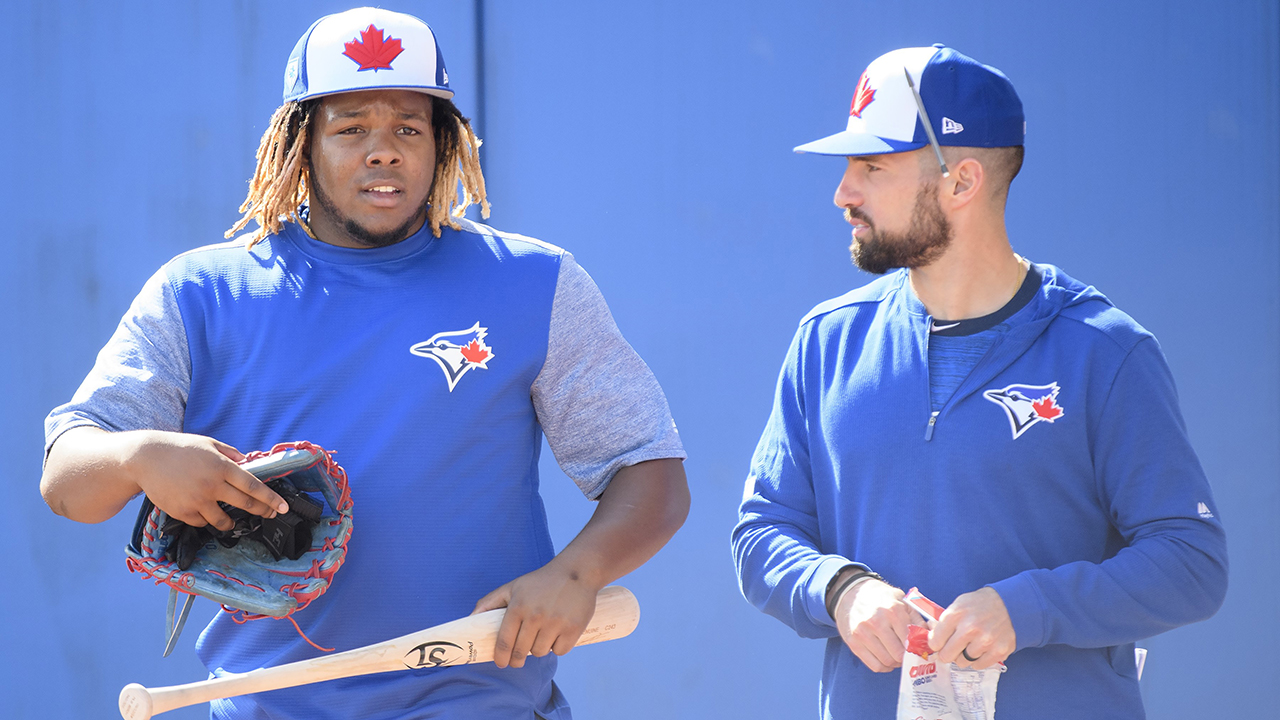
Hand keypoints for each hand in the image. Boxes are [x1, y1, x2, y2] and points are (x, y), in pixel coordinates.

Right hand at [126, 430, 288, 530]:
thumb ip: (232, 455)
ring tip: (232, 520)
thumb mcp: (209, 444)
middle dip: (262, 511)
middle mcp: (212, 485)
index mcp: (222, 467)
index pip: (253, 486)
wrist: (146, 459)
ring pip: (223, 520)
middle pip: (245, 504)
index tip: (283, 507)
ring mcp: (197, 501)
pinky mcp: (182, 512)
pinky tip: (206, 513)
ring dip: (231, 522)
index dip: (271, 498)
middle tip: (270, 514)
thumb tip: (249, 464)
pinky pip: (202, 522)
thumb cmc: (180, 449)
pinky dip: (207, 519)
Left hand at [472, 563, 599, 668]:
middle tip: (518, 659)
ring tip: (541, 637)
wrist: (576, 571)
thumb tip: (469, 619)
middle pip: (521, 652)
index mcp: (518, 607)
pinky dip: (557, 647)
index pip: (504, 642)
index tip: (501, 663)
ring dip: (539, 649)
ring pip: (540, 652)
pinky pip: (559, 651)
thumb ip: (489, 602)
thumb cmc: (541, 581)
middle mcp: (536, 616)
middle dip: (517, 659)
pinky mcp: (573, 628)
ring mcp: (555, 623)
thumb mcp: (512, 587)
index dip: (501, 657)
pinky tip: (557, 635)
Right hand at [832, 577, 917, 671]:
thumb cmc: (879, 597)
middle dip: (906, 657)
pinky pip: (874, 665)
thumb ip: (916, 619)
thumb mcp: (901, 600)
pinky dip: (884, 667)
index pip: (911, 640)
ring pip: (887, 661)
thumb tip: (930, 637)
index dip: (917, 648)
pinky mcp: (853, 642)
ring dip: (895, 663)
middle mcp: (876, 622)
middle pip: (898, 654)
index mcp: (892, 610)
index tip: (919, 649)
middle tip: (908, 654)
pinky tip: (886, 659)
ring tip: (897, 656)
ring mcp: (862, 633)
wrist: (850, 593)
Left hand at [928, 587, 1015, 669]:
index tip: (939, 643)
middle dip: (947, 652)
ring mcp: (985, 641)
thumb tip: (930, 637)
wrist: (1010, 604)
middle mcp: (970, 628)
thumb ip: (944, 622)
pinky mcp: (998, 651)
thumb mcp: (958, 604)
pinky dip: (977, 660)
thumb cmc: (980, 605)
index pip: (935, 641)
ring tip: (971, 644)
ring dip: (964, 655)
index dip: (936, 644)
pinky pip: (978, 665)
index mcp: (956, 614)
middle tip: (953, 647)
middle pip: (947, 655)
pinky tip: (981, 648)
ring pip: (962, 662)